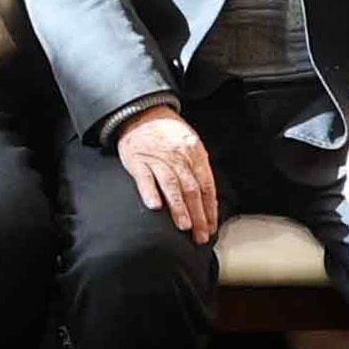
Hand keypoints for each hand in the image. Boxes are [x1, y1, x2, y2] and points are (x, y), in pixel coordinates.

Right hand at [114, 104, 219, 244]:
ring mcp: (157, 158)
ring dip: (179, 208)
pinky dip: (150, 192)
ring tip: (184, 226)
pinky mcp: (137, 160)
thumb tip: (207, 198)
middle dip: (198, 215)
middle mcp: (178, 155)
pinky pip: (144, 178)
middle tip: (200, 235)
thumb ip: (198, 168)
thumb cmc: (167, 133)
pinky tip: (155, 207)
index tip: (211, 226)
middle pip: (191, 189)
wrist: (141, 113)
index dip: (210, 208)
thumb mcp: (190, 143)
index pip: (206, 185)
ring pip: (171, 185)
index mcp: (195, 152)